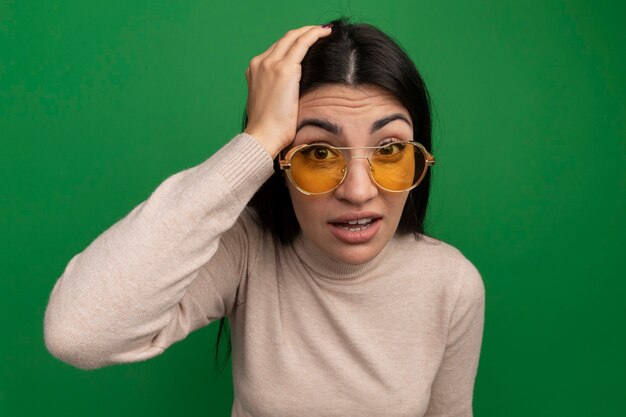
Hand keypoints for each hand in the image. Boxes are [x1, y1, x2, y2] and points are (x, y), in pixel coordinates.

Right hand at [244, 25, 332, 157]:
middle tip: (321, 32)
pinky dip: (314, 34)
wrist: (263, 136)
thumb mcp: (270, 104)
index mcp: (255, 71)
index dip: (293, 43)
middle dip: (303, 33)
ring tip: (325, 31)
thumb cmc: (268, 128)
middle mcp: (260, 63)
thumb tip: (294, 93)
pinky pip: (302, 43)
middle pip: (285, 39)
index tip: (308, 42)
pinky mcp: (284, 69)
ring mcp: (270, 64)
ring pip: (293, 37)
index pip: (277, 49)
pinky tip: (326, 33)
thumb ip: (277, 91)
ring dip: (310, 31)